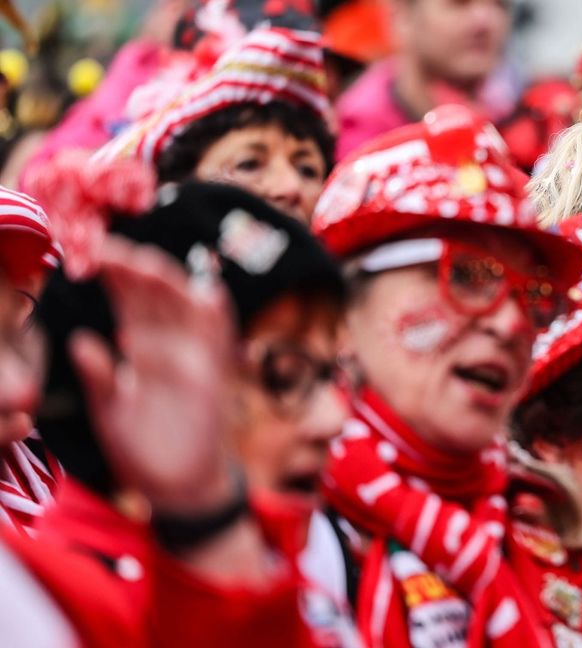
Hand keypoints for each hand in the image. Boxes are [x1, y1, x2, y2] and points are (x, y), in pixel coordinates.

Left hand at [70, 236, 237, 513]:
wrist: (176, 489)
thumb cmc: (144, 450)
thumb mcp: (111, 410)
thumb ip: (100, 375)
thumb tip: (80, 340)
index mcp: (144, 349)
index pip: (130, 300)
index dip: (114, 275)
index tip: (88, 254)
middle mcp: (170, 347)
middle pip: (157, 295)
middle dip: (136, 268)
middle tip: (108, 248)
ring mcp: (194, 360)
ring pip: (187, 309)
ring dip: (170, 285)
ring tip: (145, 264)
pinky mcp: (212, 381)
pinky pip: (220, 343)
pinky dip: (218, 317)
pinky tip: (208, 293)